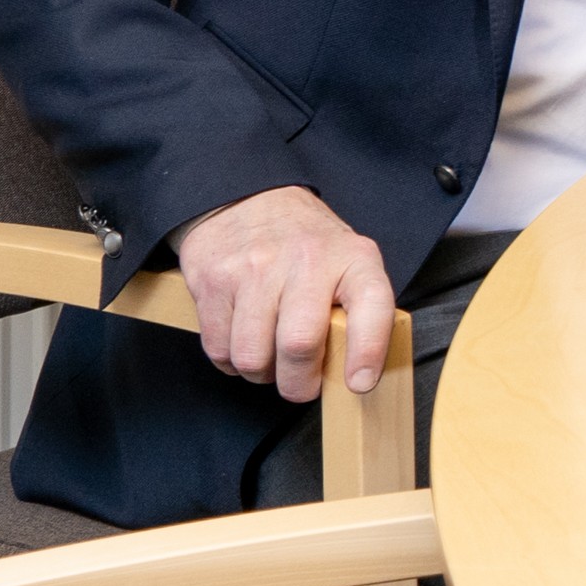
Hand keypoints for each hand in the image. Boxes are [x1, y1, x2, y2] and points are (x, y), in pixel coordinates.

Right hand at [168, 187, 393, 402]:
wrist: (248, 199)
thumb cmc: (308, 244)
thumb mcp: (349, 261)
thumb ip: (359, 310)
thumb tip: (356, 374)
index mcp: (354, 258)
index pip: (372, 306)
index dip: (367, 352)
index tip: (359, 383)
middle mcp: (307, 260)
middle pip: (300, 345)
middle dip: (299, 384)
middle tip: (301, 386)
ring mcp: (255, 269)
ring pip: (253, 356)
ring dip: (261, 374)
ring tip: (270, 359)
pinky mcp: (214, 281)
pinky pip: (219, 349)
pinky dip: (232, 362)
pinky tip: (244, 342)